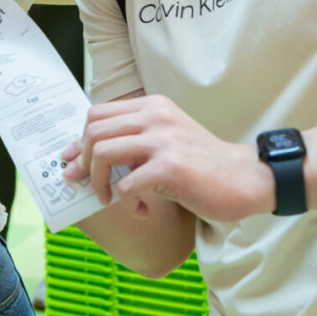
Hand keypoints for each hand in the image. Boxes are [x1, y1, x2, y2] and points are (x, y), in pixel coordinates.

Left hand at [61, 95, 272, 221]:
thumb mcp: (167, 140)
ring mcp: (163, 140)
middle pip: (93, 130)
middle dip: (81, 160)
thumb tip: (89, 156)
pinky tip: (136, 208)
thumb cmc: (203, 165)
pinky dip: (123, 199)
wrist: (245, 178)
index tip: (71, 160)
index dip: (78, 139)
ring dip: (96, 180)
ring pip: (102, 151)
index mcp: (152, 107)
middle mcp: (155, 117)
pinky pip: (126, 182)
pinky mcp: (171, 167)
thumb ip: (135, 140)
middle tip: (83, 183)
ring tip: (105, 197)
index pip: (97, 113)